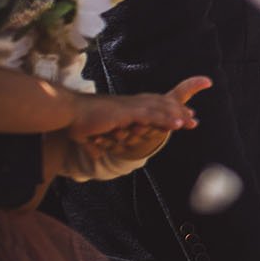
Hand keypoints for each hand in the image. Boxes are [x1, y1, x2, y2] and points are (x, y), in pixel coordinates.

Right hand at [66, 75, 210, 142]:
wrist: (67, 112)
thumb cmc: (76, 122)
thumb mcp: (88, 135)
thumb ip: (95, 145)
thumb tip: (95, 156)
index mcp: (124, 108)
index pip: (151, 107)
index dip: (166, 111)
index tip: (180, 118)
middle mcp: (130, 104)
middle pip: (160, 106)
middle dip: (178, 112)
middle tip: (193, 119)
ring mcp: (130, 107)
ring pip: (160, 110)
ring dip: (177, 116)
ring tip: (191, 123)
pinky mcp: (127, 112)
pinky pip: (152, 116)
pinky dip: (166, 119)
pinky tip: (177, 124)